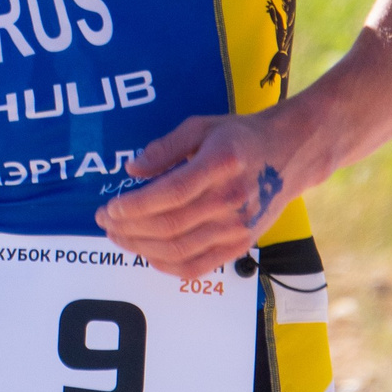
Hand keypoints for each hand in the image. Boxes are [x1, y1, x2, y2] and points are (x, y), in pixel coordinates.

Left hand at [92, 112, 301, 278]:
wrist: (288, 155)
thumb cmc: (239, 136)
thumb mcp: (200, 126)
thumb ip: (164, 147)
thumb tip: (132, 170)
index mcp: (219, 165)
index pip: (170, 194)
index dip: (135, 206)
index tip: (110, 207)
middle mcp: (230, 200)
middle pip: (170, 226)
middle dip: (128, 227)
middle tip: (104, 221)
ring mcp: (237, 227)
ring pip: (179, 250)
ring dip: (141, 247)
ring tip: (118, 236)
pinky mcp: (240, 245)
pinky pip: (198, 266)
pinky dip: (167, 266)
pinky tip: (147, 254)